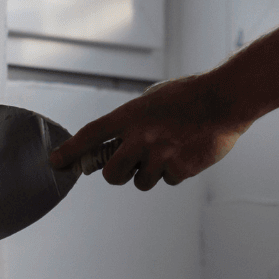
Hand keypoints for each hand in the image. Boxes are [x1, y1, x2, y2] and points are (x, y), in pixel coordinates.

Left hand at [48, 73, 250, 190]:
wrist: (222, 101)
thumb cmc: (187, 96)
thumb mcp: (152, 99)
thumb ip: (133, 121)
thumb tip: (118, 142)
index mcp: (131, 115)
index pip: (91, 136)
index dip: (70, 151)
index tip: (56, 162)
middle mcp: (141, 137)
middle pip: (111, 175)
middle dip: (116, 174)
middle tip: (126, 166)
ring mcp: (160, 155)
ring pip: (141, 182)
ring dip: (149, 172)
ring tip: (167, 150)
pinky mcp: (180, 169)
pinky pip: (168, 180)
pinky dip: (174, 171)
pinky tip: (186, 152)